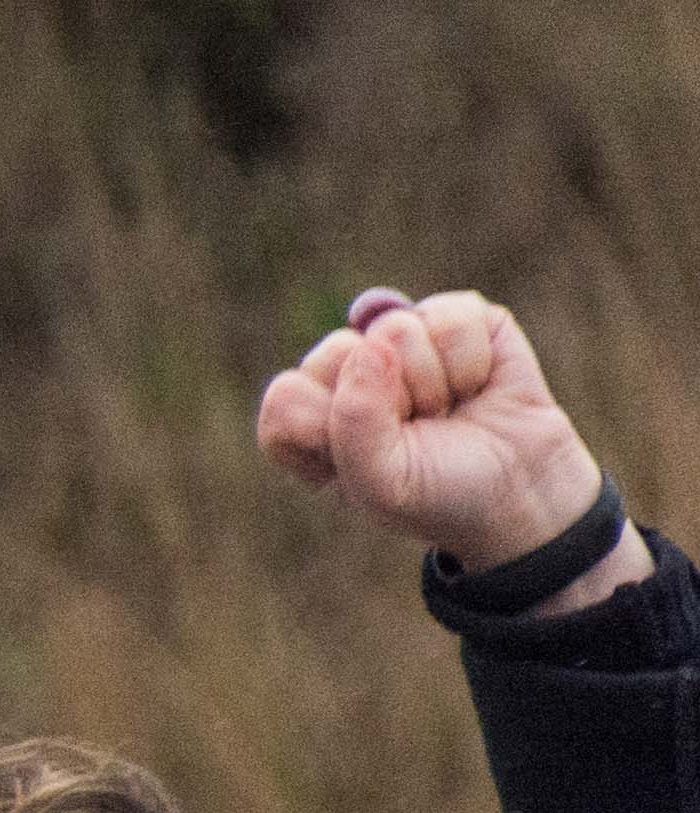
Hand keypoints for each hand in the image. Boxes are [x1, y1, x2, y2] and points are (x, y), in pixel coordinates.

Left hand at [260, 287, 640, 604]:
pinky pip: (451, 315)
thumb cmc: (441, 496)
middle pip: (337, 350)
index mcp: (312, 419)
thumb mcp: (382, 485)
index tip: (378, 457)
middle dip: (392, 399)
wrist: (524, 494)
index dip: (336, 425)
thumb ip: (352, 421)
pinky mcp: (457, 320)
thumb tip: (371, 342)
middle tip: (422, 430)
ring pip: (396, 328)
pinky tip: (478, 384)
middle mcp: (349, 373)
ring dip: (436, 383)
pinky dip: (473, 359)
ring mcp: (401, 341)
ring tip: (450, 410)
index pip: (289, 396)